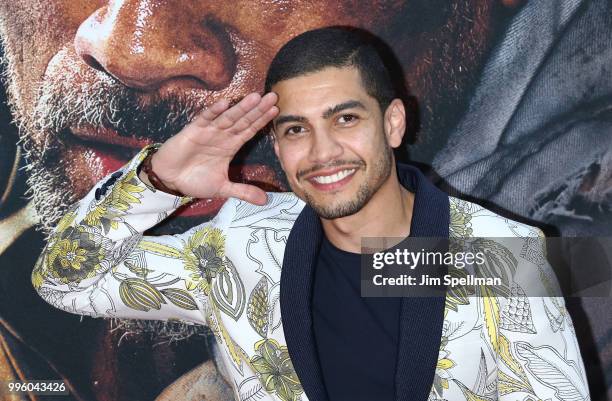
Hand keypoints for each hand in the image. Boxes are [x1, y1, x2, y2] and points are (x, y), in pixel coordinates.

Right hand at [143, 92, 278, 204]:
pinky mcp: (192, 131)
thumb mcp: (223, 188)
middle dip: (258, 109)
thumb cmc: (194, 180)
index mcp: (230, 146)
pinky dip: (214, 112)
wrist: (169, 180)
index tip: (276, 110)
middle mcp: (222, 136)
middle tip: (273, 96)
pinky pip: (205, 119)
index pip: (250, 130)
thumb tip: (265, 201)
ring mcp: (208, 131)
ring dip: (241, 108)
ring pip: (228, 117)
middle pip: (243, 120)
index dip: (262, 120)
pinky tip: (225, 103)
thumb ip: (243, 192)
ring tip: (255, 97)